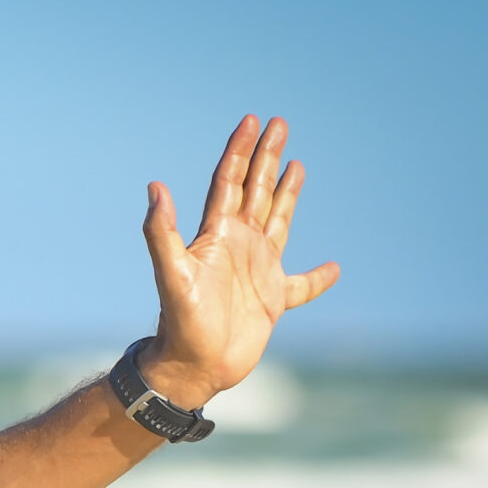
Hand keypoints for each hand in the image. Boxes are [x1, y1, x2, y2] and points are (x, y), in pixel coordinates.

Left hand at [137, 115, 339, 409]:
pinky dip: (317, 278)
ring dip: (286, 193)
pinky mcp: (271, 299)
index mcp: (216, 235)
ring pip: (277, 221)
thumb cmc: (180, 323)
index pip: (228, 182)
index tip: (252, 120)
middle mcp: (237, 246)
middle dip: (266, 157)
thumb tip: (154, 188)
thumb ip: (162, 232)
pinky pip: (301, 285)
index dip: (239, 151)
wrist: (192, 367)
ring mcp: (256, 270)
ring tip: (296, 165)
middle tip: (279, 123)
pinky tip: (333, 269)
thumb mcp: (172, 274)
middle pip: (255, 190)